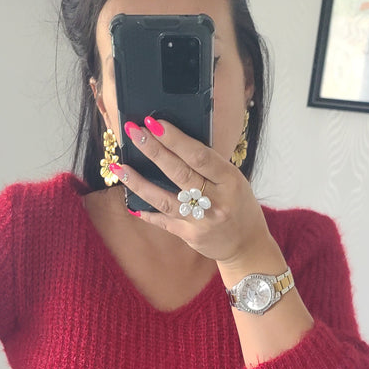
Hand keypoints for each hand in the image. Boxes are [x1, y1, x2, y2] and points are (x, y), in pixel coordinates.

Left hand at [109, 118, 270, 265]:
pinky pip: (164, 221)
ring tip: (121, 167)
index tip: (155, 123)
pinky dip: (147, 212)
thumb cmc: (239, 205)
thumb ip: (210, 166)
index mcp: (230, 181)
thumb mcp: (234, 180)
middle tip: (133, 132)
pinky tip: (131, 203)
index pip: (199, 156)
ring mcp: (201, 221)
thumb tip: (175, 143)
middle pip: (179, 173)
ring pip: (165, 199)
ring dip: (140, 183)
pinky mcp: (190, 236)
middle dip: (153, 151)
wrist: (247, 245)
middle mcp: (216, 201)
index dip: (175, 139)